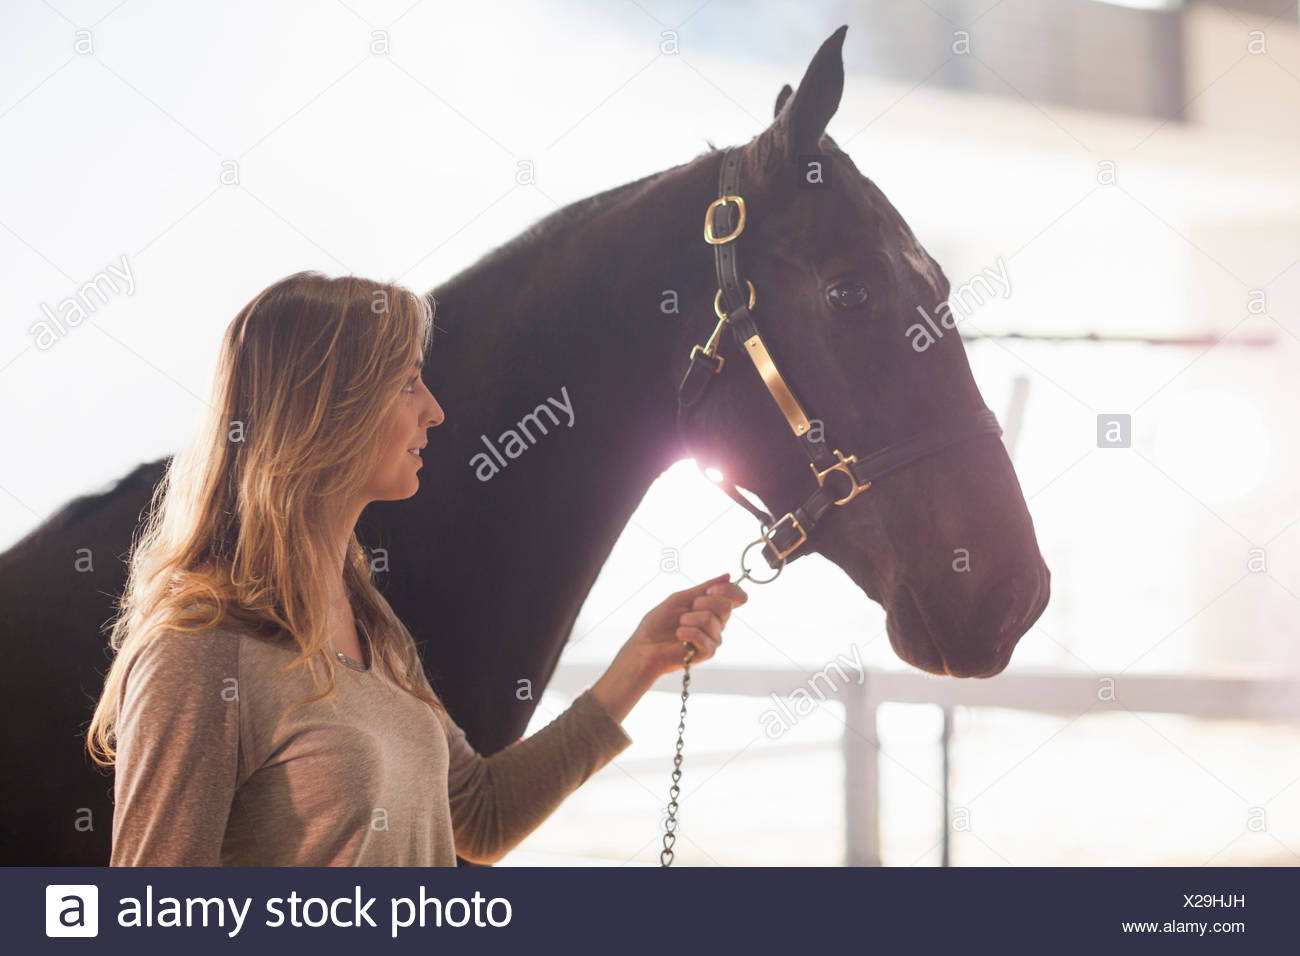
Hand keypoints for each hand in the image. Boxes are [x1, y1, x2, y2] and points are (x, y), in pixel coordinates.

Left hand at [629, 572, 748, 680]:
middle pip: (726, 606)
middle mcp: (717, 624)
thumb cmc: (659, 624)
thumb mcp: (681, 598)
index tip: (710, 589)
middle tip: (688, 608)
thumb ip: (704, 588)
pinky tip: (679, 636)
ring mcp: (713, 639)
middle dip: (704, 602)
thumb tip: (728, 575)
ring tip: (679, 625)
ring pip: (711, 620)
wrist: (644, 646)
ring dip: (689, 619)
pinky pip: (701, 635)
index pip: (737, 598)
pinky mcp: (707, 653)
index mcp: (712, 610)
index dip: (729, 590)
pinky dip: (686, 632)